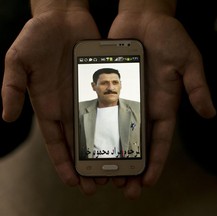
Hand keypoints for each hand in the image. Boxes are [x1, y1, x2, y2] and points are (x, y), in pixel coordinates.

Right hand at [1, 7, 102, 193]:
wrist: (62, 18)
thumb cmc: (38, 37)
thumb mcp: (18, 61)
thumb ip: (12, 87)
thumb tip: (6, 117)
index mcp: (49, 106)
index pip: (56, 142)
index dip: (64, 163)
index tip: (74, 182)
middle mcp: (69, 106)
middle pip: (80, 143)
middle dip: (88, 165)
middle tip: (100, 185)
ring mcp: (87, 97)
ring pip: (98, 130)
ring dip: (106, 150)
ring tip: (116, 168)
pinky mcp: (102, 85)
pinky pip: (111, 107)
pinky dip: (117, 124)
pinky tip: (127, 137)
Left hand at [108, 12, 215, 198]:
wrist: (144, 18)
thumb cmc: (168, 37)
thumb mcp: (187, 61)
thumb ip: (196, 87)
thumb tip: (210, 113)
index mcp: (164, 105)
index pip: (160, 140)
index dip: (155, 162)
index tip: (147, 182)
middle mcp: (145, 106)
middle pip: (138, 144)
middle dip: (133, 167)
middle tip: (123, 188)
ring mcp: (127, 98)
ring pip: (118, 133)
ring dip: (113, 154)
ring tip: (104, 175)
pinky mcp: (112, 88)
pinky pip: (104, 111)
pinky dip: (98, 128)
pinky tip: (89, 143)